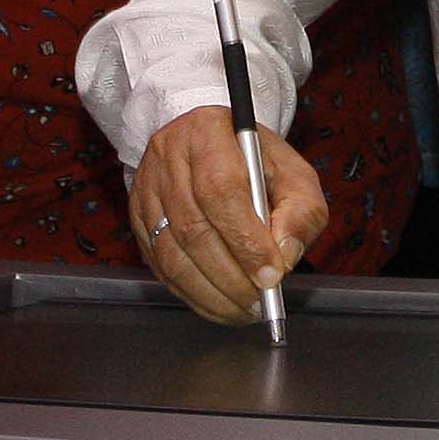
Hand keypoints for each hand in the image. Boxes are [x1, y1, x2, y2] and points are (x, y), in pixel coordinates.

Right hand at [130, 101, 325, 324]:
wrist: (219, 149)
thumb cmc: (259, 163)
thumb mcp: (294, 175)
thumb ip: (300, 213)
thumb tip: (284, 257)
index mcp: (207, 130)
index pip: (220, 190)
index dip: (245, 238)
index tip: (271, 273)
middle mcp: (168, 154)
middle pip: (193, 226)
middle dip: (231, 274)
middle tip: (261, 300)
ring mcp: (147, 187)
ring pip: (172, 252)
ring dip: (211, 291)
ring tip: (245, 309)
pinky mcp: (137, 216)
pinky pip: (160, 266)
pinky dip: (193, 294)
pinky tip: (220, 304)